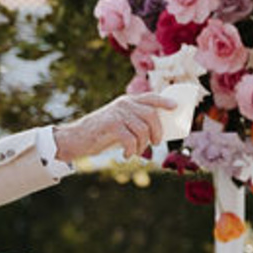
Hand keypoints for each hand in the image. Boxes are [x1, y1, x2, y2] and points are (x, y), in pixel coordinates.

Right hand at [52, 93, 169, 162]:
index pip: (150, 97)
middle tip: (156, 143)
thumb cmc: (102, 133)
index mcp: (127, 102)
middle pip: (151, 115)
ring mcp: (117, 113)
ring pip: (143, 129)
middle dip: (158, 131)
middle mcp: (123, 104)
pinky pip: (130, 139)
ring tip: (137, 151)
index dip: (164, 101)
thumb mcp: (119, 122)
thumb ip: (134, 121)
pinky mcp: (111, 125)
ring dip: (143, 144)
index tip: (175, 107)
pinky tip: (127, 155)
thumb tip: (158, 132)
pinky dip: (132, 150)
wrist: (77, 138)